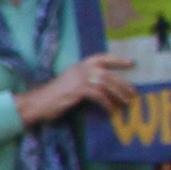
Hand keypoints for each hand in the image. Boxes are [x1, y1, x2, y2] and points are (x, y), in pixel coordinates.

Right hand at [17, 54, 136, 126]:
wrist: (37, 103)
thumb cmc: (53, 97)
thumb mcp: (71, 84)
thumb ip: (85, 82)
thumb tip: (104, 88)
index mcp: (79, 65)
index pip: (102, 57)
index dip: (118, 59)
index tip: (132, 63)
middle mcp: (80, 69)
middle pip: (108, 74)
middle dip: (123, 84)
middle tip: (133, 93)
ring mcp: (79, 78)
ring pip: (106, 84)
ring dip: (119, 95)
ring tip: (126, 103)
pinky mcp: (78, 90)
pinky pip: (99, 96)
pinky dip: (108, 104)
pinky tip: (111, 112)